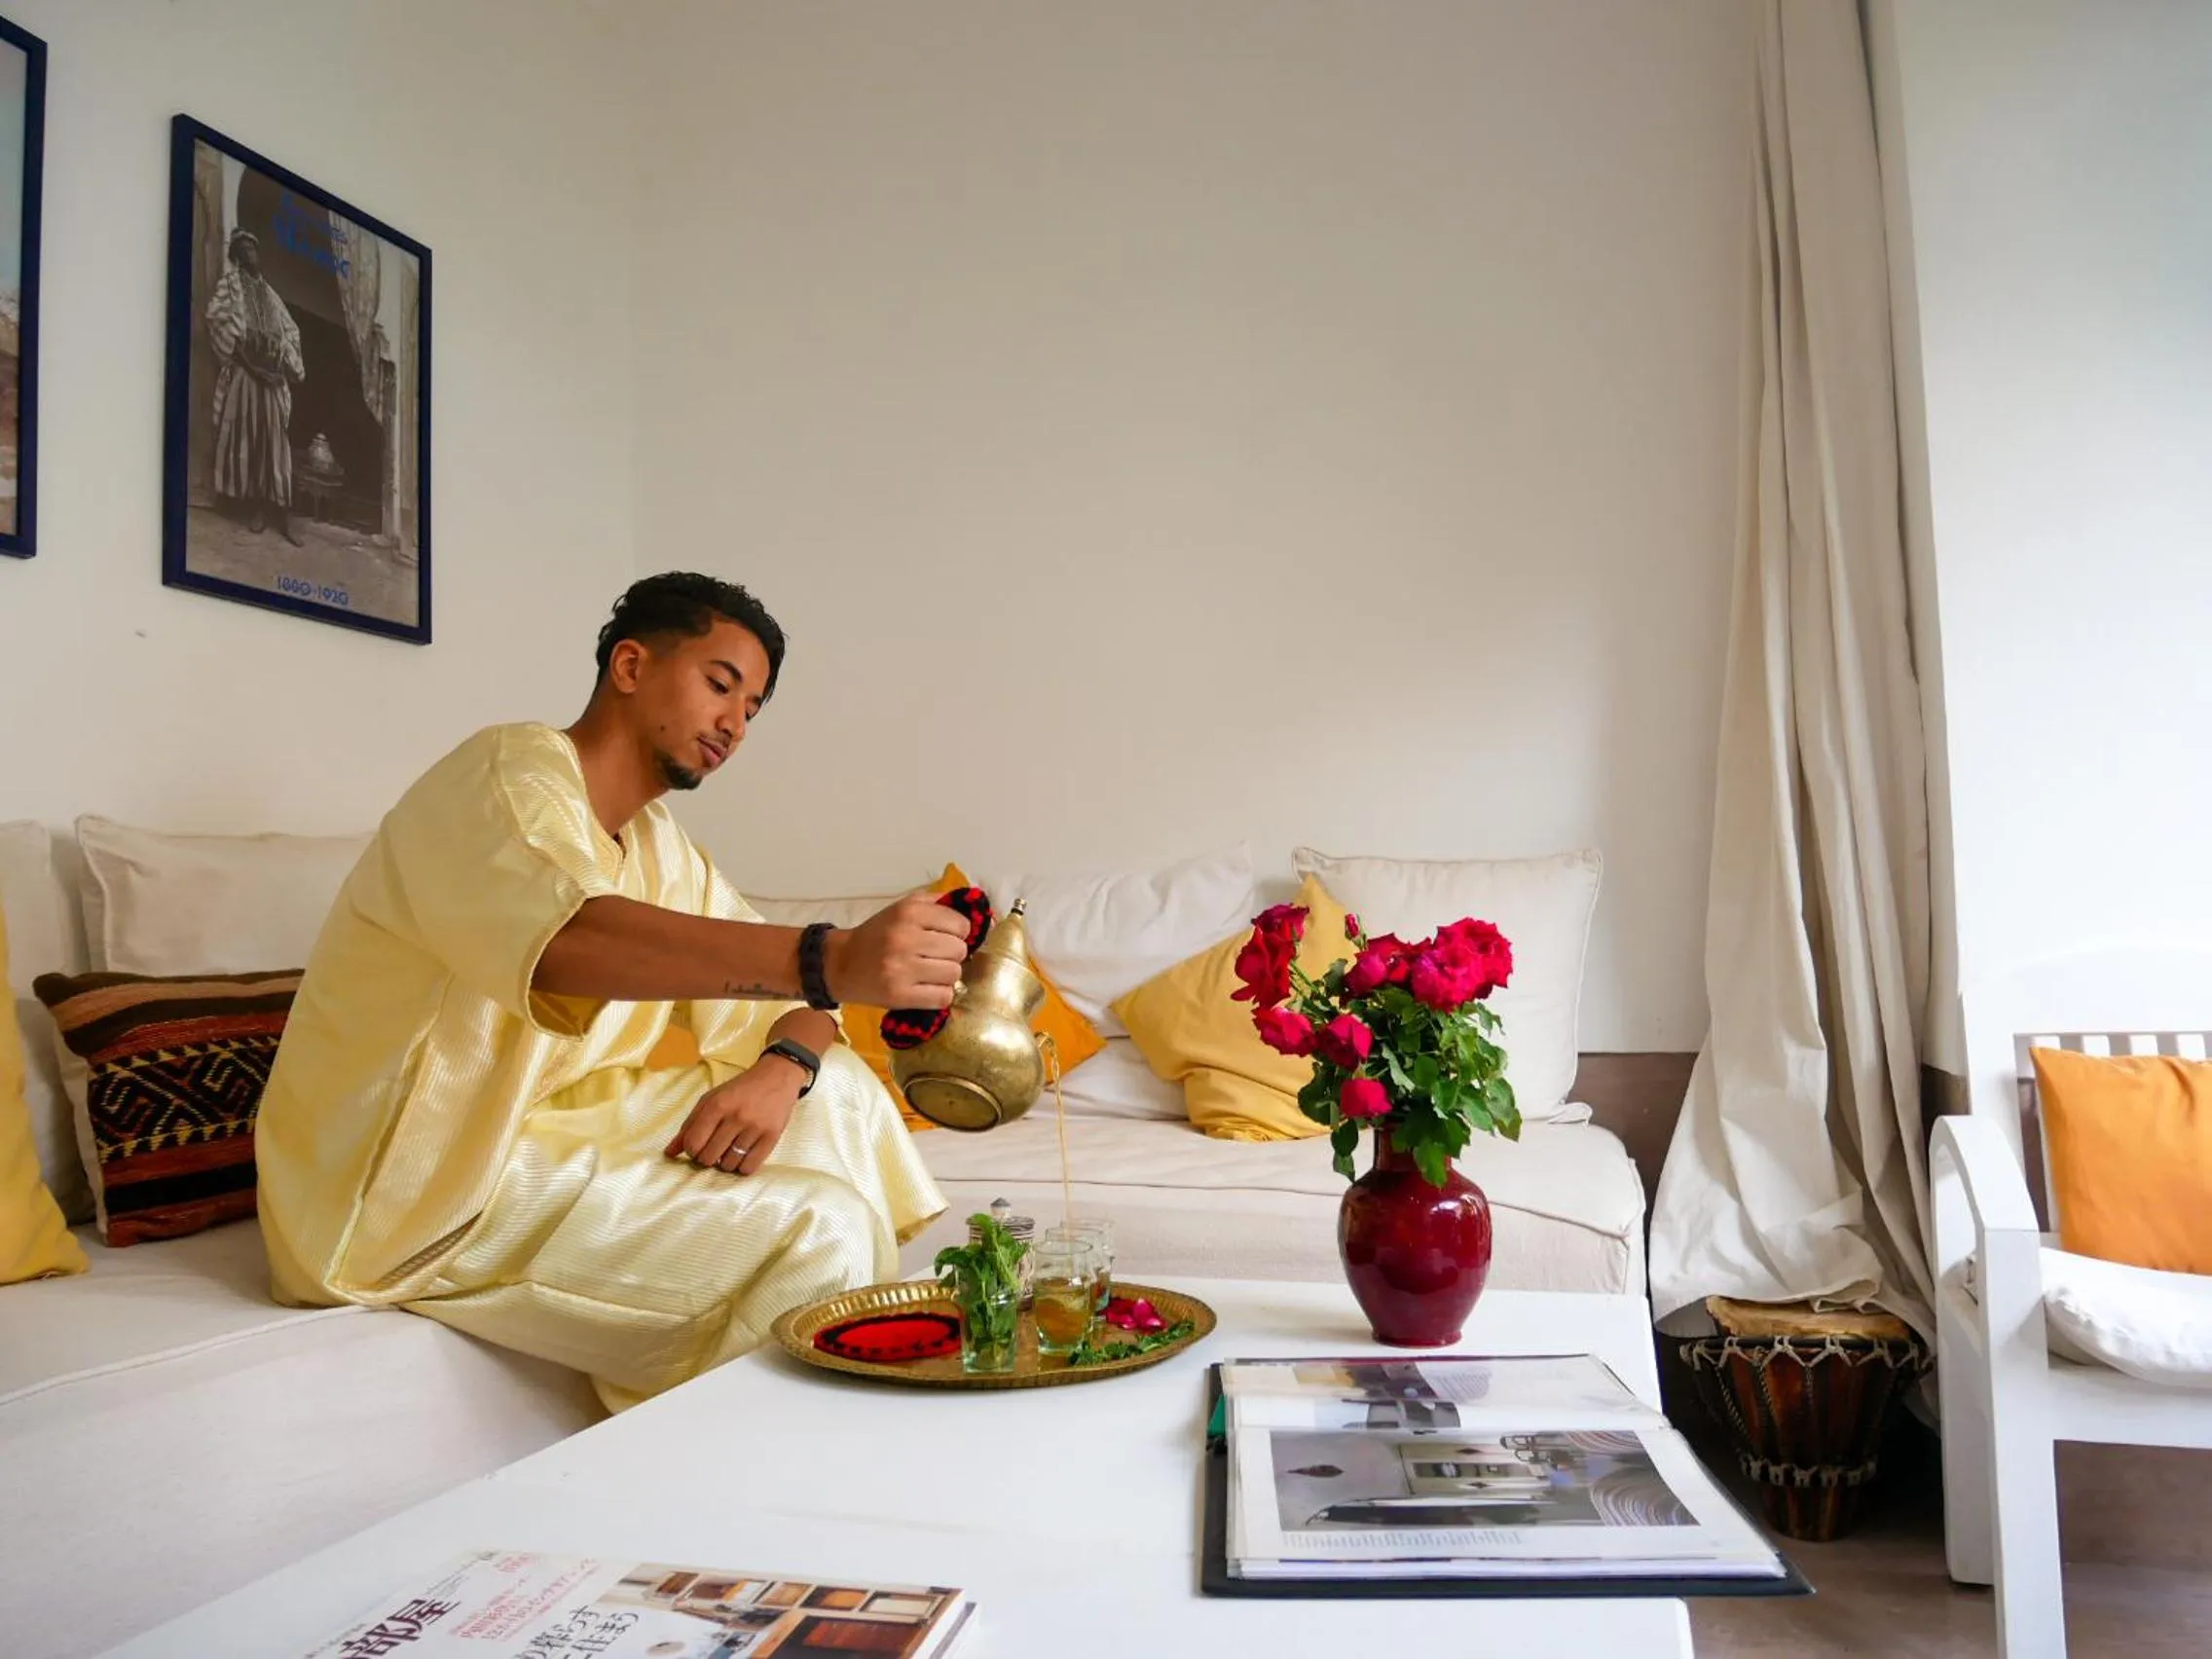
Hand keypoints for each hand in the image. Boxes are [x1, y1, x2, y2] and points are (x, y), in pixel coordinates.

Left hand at [662, 1057, 806, 1174]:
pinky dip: (742, 1167)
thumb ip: (689, 1126)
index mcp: (717, 1104)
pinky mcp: (772, 1137)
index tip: (698, 1146)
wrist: (777, 1077)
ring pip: (729, 1165)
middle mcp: (736, 1116)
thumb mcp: (710, 1100)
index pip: (693, 1143)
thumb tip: (669, 1153)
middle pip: (709, 1157)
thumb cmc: (739, 1090)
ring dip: (725, 1162)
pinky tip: (743, 1155)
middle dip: (707, 1158)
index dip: (691, 1151)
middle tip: (714, 1149)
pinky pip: (749, 1167)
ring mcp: (755, 1128)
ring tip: (730, 1150)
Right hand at [824, 892, 969, 1008]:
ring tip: (931, 973)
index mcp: (909, 912)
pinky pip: (942, 997)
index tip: (946, 937)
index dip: (959, 933)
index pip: (961, 925)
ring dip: (946, 976)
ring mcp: (902, 968)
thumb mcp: (903, 907)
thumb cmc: (878, 934)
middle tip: (936, 957)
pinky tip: (927, 989)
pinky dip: (940, 995)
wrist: (841, 964)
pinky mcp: (899, 995)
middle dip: (953, 955)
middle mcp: (905, 937)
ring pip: (953, 974)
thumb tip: (972, 904)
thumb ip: (937, 903)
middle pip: (959, 951)